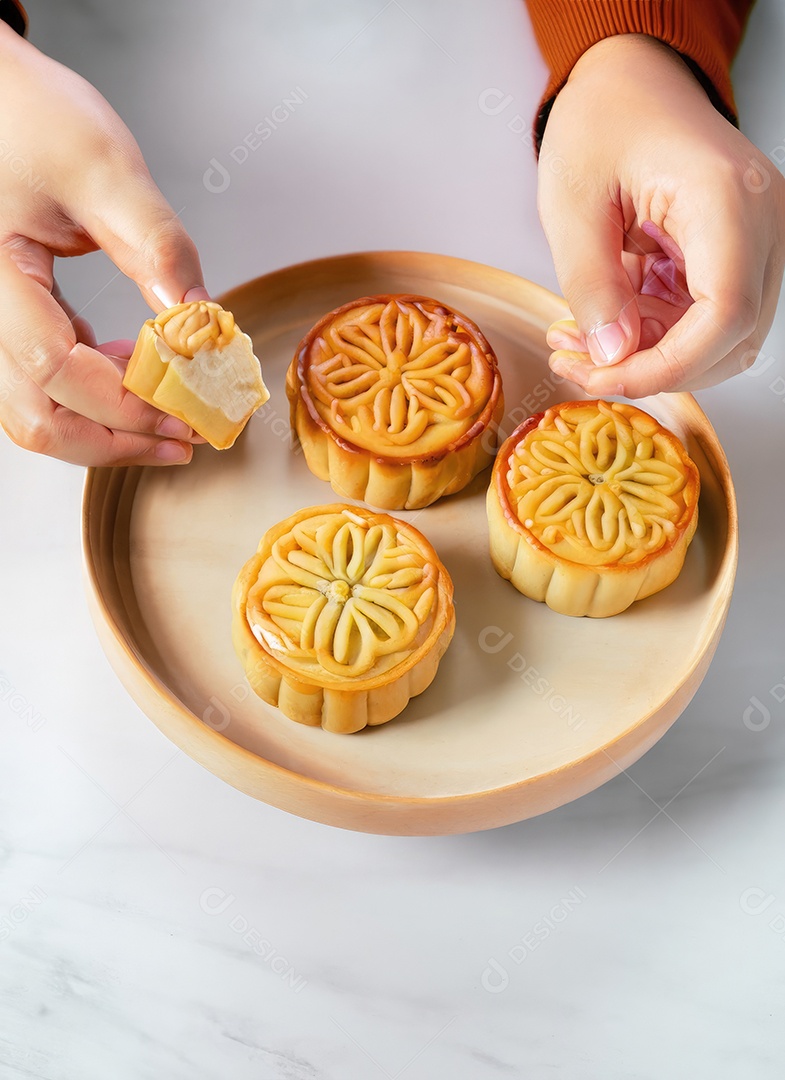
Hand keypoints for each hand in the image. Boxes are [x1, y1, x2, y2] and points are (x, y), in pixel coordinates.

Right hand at [0, 22, 206, 464]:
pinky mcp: (10, 322)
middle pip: (35, 418)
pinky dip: (95, 395)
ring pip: (36, 413)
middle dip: (115, 440)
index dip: (125, 403)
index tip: (190, 409)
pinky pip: (44, 383)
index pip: (54, 369)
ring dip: (105, 427)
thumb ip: (157, 248)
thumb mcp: (103, 169)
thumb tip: (204, 326)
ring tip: (170, 414)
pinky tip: (138, 374)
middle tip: (184, 438)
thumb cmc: (30, 117)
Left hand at [537, 34, 784, 396]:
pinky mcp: (739, 254)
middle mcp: (763, 221)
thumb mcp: (572, 204)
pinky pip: (707, 319)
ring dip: (650, 355)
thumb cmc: (602, 122)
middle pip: (731, 339)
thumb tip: (612, 358)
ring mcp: (758, 239)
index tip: (602, 376)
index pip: (725, 313)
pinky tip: (607, 319)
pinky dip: (657, 333)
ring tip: (578, 337)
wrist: (630, 82)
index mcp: (727, 197)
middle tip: (574, 361)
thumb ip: (592, 285)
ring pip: (722, 339)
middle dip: (650, 368)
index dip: (666, 366)